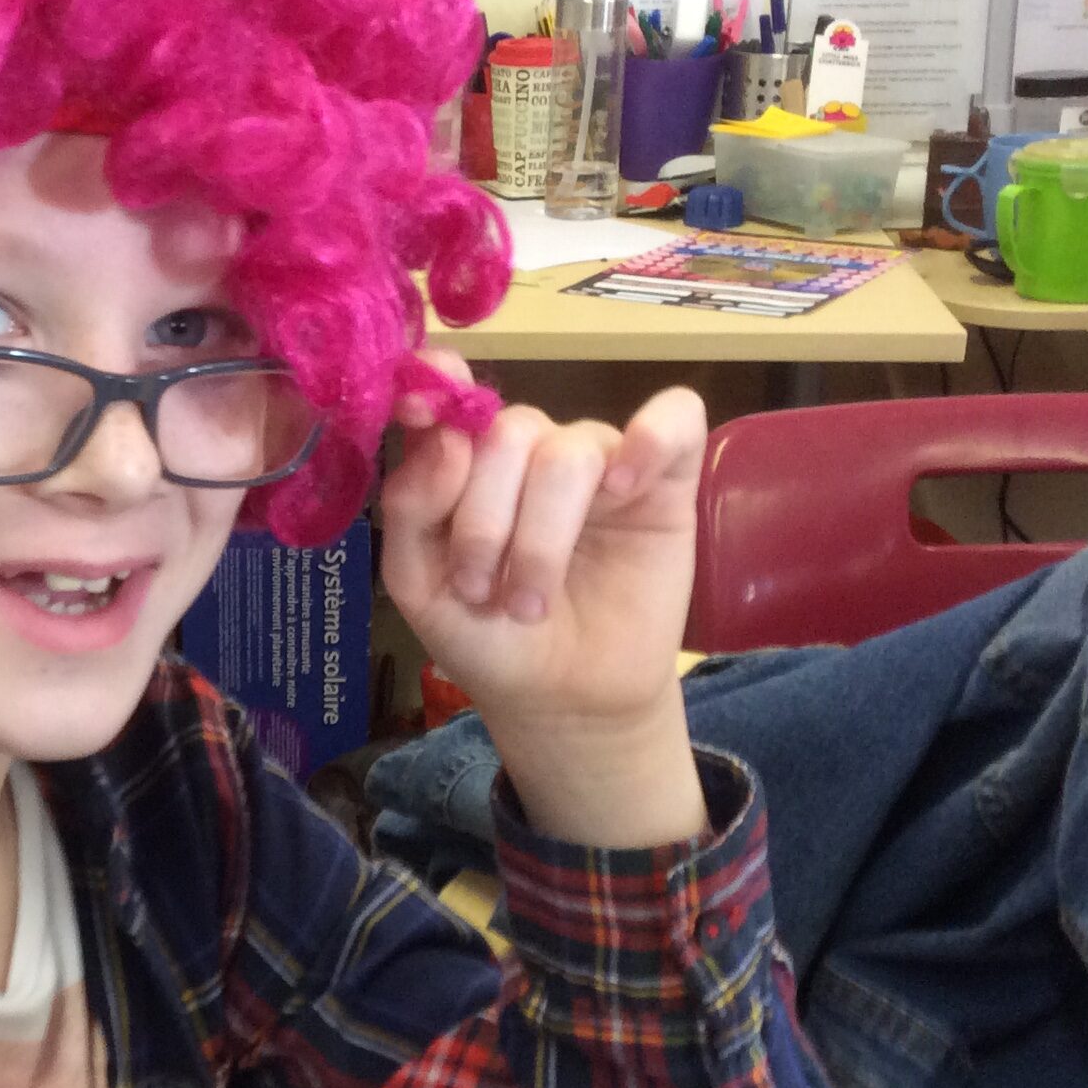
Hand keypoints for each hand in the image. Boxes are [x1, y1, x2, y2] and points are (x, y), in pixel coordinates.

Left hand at [380, 357, 710, 845]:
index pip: (452, 396)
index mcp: (467, 461)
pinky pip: (675, 420)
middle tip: (482, 592)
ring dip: (541, 537)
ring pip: (568, 453)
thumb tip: (444, 436)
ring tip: (530, 603)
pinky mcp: (667, 480)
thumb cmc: (486, 639)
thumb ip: (411, 507)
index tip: (416, 409)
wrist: (562, 702)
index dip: (436, 385)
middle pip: (507, 434)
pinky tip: (623, 490)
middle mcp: (531, 449)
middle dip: (486, 520)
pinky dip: (651, 440)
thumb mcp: (420, 585)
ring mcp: (600, 459)